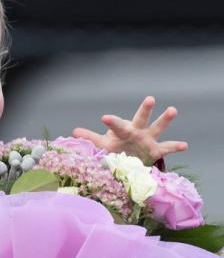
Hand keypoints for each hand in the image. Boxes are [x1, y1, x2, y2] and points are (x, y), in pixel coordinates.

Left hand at [72, 96, 187, 164]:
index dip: (111, 121)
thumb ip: (90, 137)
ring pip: (157, 127)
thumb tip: (73, 132)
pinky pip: (167, 147)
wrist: (127, 159)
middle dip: (145, 109)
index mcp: (122, 130)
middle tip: (150, 98)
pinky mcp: (156, 150)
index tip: (104, 118)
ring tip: (172, 109)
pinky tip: (185, 145)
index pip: (116, 124)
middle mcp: (137, 131)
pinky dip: (176, 146)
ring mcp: (148, 139)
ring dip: (164, 120)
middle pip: (141, 118)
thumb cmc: (114, 148)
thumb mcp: (101, 144)